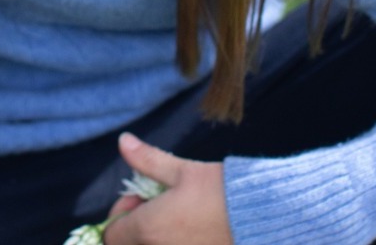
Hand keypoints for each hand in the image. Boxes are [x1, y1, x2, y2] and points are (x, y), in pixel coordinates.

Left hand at [102, 134, 233, 244]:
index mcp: (148, 229)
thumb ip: (147, 160)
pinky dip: (174, 243)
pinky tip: (194, 232)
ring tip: (177, 219)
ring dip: (155, 237)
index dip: (121, 214)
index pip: (112, 234)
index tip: (142, 199)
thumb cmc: (223, 194)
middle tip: (158, 208)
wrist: (263, 220)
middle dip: (136, 227)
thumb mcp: (183, 171)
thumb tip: (123, 141)